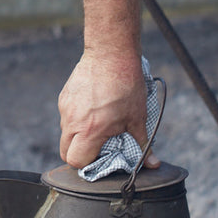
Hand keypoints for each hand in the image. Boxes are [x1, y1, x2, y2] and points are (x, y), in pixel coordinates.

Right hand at [58, 52, 159, 169]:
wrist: (111, 54)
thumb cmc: (126, 85)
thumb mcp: (138, 118)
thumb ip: (143, 145)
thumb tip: (152, 164)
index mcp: (90, 130)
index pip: (76, 161)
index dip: (87, 164)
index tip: (101, 158)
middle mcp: (72, 121)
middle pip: (65, 152)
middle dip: (79, 154)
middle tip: (97, 147)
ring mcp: (66, 109)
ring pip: (65, 133)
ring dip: (78, 136)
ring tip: (98, 124)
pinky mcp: (64, 97)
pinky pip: (66, 117)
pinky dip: (76, 119)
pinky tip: (93, 109)